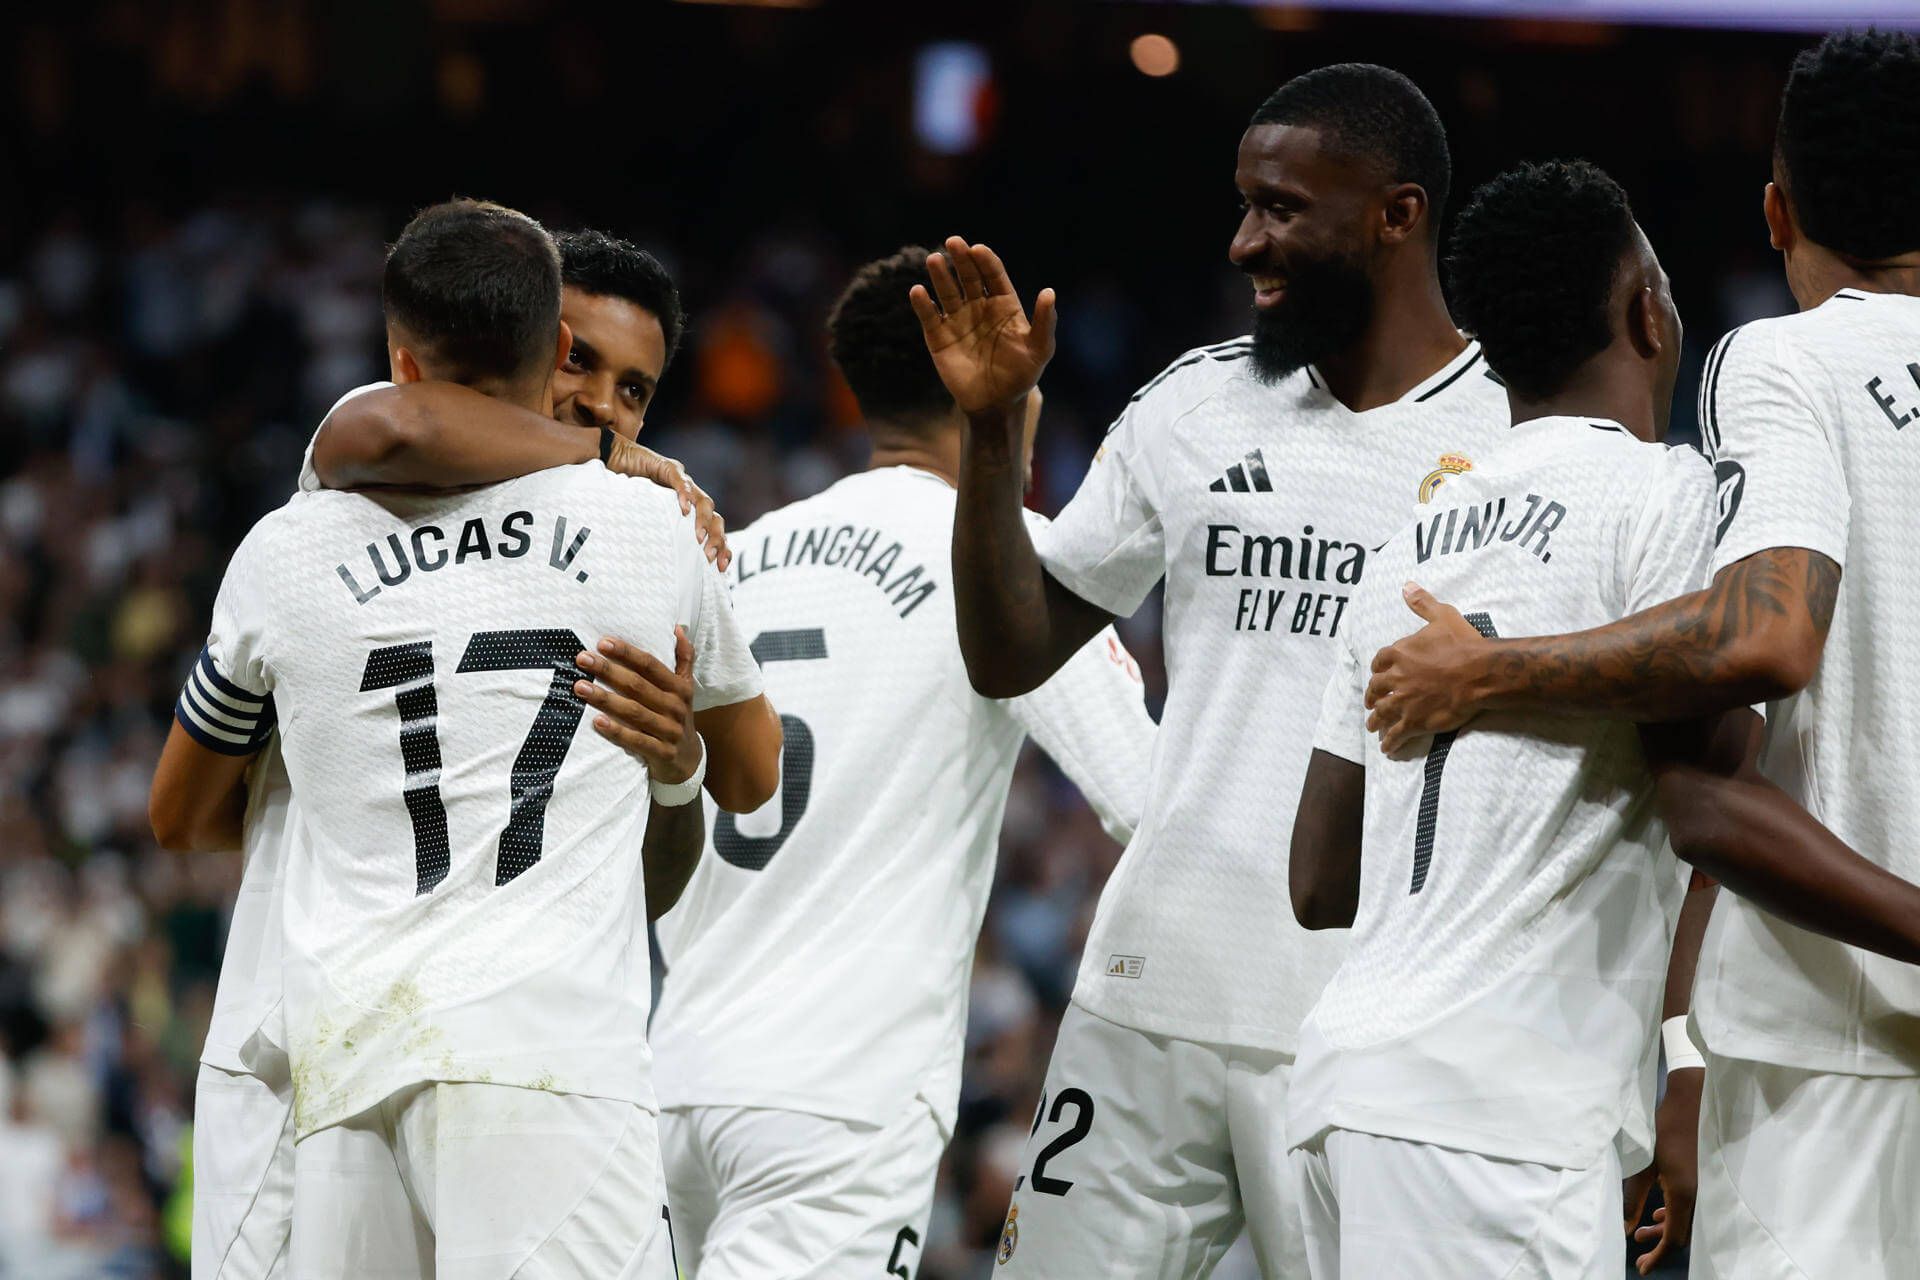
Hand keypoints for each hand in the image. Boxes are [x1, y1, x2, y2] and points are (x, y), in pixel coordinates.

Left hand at [574, 627, 702, 783]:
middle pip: (638, 686)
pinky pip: (636, 740)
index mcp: (680, 688)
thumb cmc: (676, 717)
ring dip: (605, 699)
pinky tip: (596, 721)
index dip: (628, 653)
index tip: (603, 642)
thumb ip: (684, 659)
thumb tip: (677, 628)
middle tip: (582, 659)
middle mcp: (676, 707)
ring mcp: (669, 731)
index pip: (651, 665)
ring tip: (579, 687)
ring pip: (634, 712)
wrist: (689, 760)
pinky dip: (617, 731)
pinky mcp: (661, 752)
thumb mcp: (685, 688)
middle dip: (609, 671)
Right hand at [604, 438, 730, 570]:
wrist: (617, 462)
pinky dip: (684, 493)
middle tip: (709, 557)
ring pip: (704, 502)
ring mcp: (683, 483)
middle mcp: (692, 498)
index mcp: (692, 513)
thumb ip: (662, 538)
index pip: (714, 531)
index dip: (722, 548)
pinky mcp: (669, 468)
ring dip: (703, 521)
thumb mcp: (650, 524)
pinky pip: (680, 480)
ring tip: (699, 537)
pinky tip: (684, 507)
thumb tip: (664, 571)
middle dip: (717, 539)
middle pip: (716, 519)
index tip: (722, 569)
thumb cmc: (632, 499)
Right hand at [909, 236, 1056, 414]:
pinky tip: (918, 291)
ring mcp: (958, 320)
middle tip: (953, 242)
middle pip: (969, 276)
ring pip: (947, 291)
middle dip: (961, 259)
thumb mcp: (1038, 349)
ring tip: (934, 260)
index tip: (978, 250)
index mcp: (1004, 304)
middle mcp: (979, 306)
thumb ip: (1044, 322)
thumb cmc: (1021, 375)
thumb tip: (1049, 292)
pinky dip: (923, 304)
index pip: (993, 275)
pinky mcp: (938, 337)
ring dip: (940, 275)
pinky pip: (929, 316)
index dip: (986, 261)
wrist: (995, 403)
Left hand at [1365, 583, 1489, 753]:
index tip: (1376, 675)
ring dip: (1375, 722)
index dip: (1377, 669)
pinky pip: (1396, 735)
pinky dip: (1390, 743)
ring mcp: (1403, 701)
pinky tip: (1388, 749)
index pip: (1379, 662)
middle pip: (1376, 690)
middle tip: (1370, 704)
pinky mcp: (1415, 721)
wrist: (1480, 672)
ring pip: (1382, 714)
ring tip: (1373, 728)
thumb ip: (1422, 603)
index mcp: (1399, 653)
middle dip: (1371, 697)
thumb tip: (1406, 585)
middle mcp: (1396, 678)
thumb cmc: (1463, 643)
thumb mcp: (1442, 616)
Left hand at [1624, 1066, 1701, 1273]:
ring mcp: (1709, 1187)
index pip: (1674, 1238)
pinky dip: (1676, 1213)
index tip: (1641, 1268)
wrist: (1695, 1099)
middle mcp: (1703, 1195)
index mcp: (1685, 1194)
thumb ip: (1634, 1197)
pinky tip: (1660, 1210)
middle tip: (1638, 1246)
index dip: (1657, 1256)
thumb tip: (1624, 1226)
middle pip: (1682, 1233)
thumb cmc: (1665, 1128)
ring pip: (1688, 1220)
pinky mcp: (1709, 1178)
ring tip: (1642, 1230)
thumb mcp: (1644, 1164)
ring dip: (1666, 1227)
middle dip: (1659, 1243)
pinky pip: (1694, 1206)